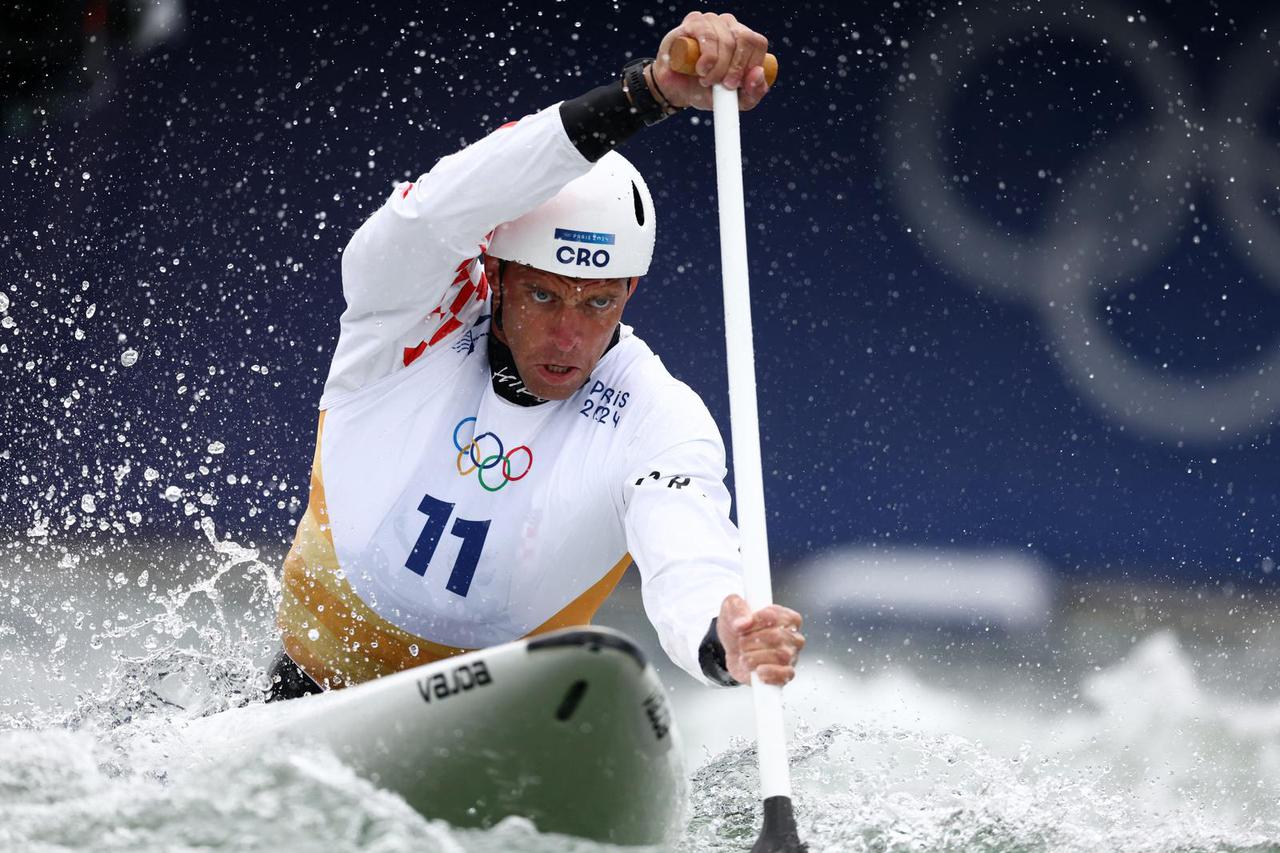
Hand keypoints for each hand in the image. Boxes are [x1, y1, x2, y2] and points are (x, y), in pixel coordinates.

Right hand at [651, 12, 770, 111]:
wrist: (675, 89)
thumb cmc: (705, 90)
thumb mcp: (734, 100)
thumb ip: (754, 93)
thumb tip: (758, 73)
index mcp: (743, 40)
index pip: (758, 43)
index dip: (751, 65)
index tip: (738, 85)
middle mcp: (729, 25)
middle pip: (746, 39)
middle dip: (736, 67)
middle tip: (725, 85)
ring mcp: (711, 21)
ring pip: (727, 41)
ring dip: (719, 68)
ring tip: (706, 80)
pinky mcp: (693, 22)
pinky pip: (708, 36)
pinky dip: (708, 57)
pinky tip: (701, 69)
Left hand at [717, 594, 803, 685]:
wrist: (732, 649)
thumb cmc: (738, 627)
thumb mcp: (732, 608)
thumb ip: (737, 608)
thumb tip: (743, 623)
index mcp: (786, 617)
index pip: (780, 616)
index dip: (760, 620)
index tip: (746, 624)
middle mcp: (792, 636)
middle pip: (778, 637)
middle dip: (753, 640)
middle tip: (742, 641)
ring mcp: (790, 656)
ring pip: (781, 656)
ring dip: (755, 657)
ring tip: (744, 656)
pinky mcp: (784, 674)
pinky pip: (785, 675)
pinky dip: (770, 674)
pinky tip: (758, 671)